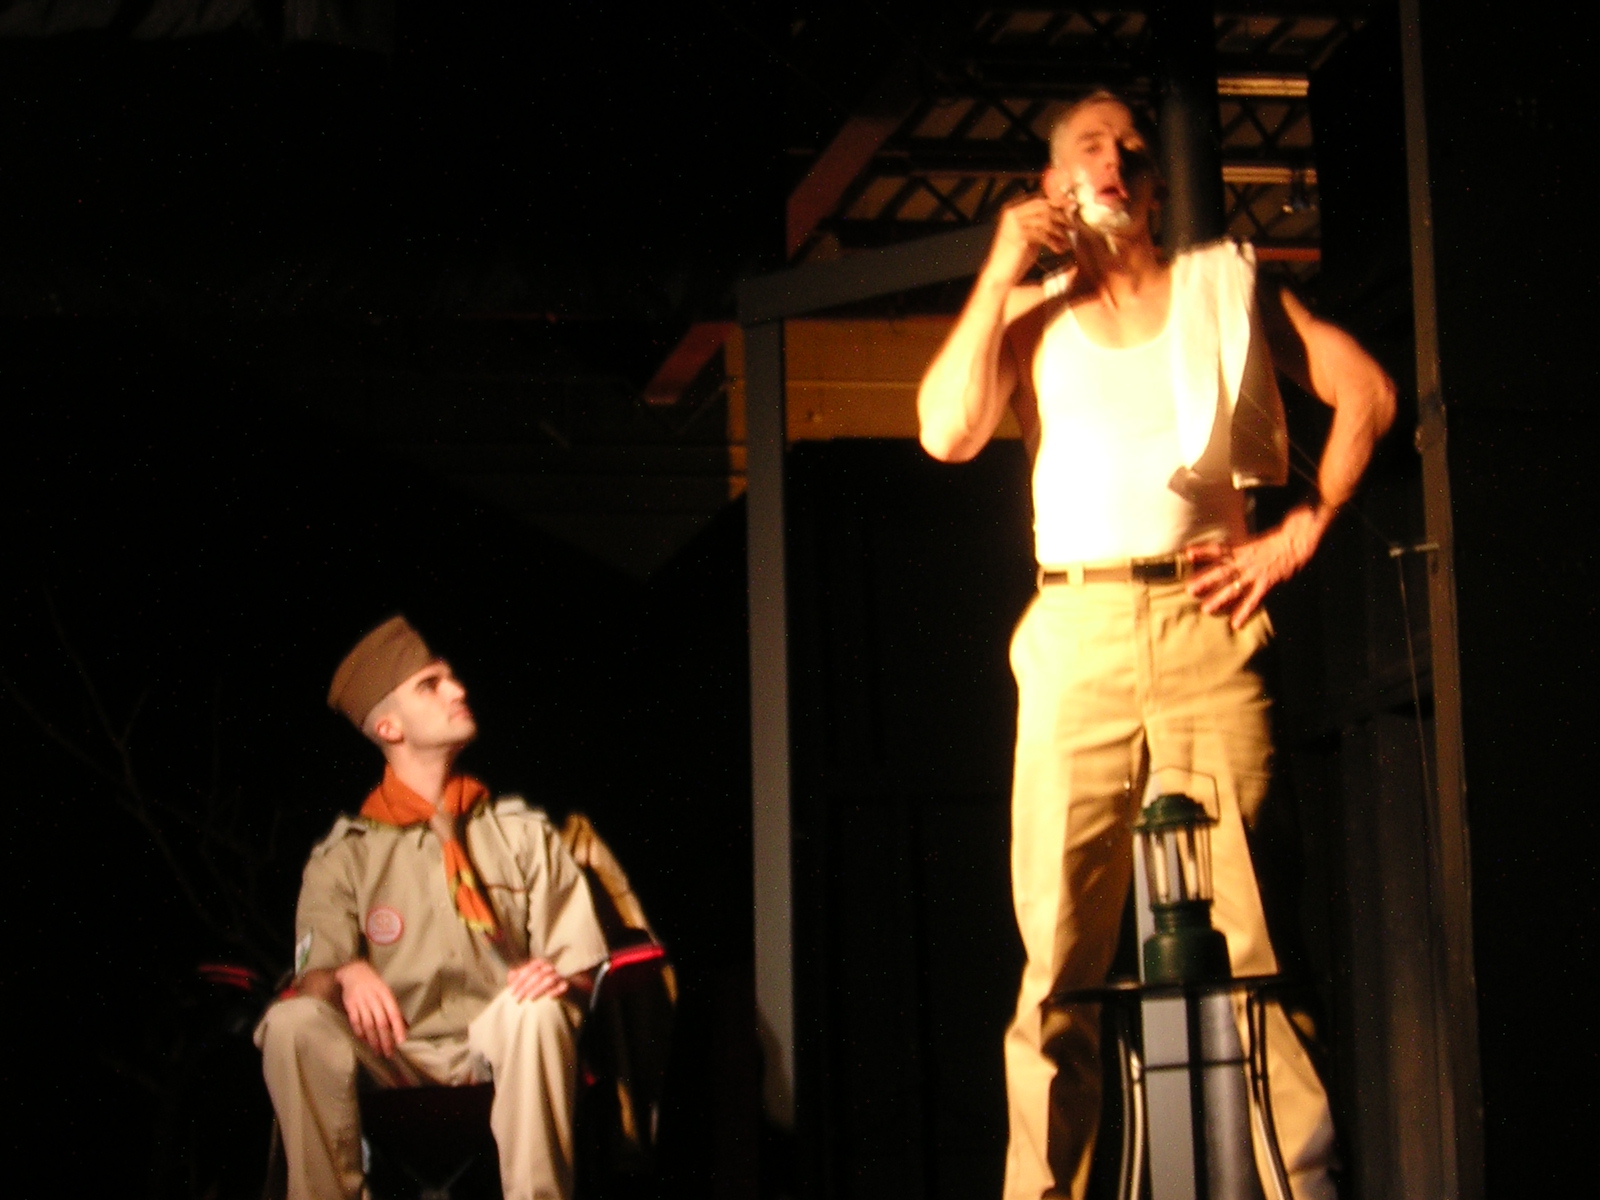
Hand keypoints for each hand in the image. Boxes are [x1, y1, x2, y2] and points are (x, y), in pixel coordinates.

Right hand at [333, 959, 407, 1056]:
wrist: (354, 971)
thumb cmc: (374, 985)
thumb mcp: (386, 993)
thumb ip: (394, 1010)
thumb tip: (405, 1026)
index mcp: (386, 994)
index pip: (394, 1013)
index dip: (398, 1028)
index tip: (401, 1041)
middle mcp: (374, 998)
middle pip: (381, 1022)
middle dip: (386, 1039)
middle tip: (389, 1053)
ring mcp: (361, 1002)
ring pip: (368, 1024)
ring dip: (373, 1040)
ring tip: (378, 1051)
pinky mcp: (350, 1005)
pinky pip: (356, 1022)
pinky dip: (360, 1032)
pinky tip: (365, 1040)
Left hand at [506, 958, 569, 1002]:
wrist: (562, 987)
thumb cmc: (541, 982)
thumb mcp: (529, 978)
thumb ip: (519, 976)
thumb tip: (510, 974)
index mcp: (540, 963)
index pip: (528, 970)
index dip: (518, 981)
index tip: (510, 992)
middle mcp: (549, 967)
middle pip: (537, 975)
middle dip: (525, 988)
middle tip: (517, 999)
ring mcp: (558, 975)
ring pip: (549, 980)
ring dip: (539, 989)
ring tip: (530, 998)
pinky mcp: (566, 985)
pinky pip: (563, 987)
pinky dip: (557, 991)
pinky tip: (549, 997)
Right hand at [986, 195, 1073, 283]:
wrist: (999, 276)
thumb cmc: (1016, 259)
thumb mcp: (1031, 237)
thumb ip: (1043, 225)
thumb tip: (1065, 214)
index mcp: (1014, 211)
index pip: (1040, 200)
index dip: (1058, 201)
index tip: (1073, 207)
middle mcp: (1012, 213)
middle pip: (1044, 206)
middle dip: (1061, 215)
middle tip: (1073, 226)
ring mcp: (1014, 223)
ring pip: (1045, 219)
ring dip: (1060, 231)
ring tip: (1068, 242)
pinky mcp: (1018, 235)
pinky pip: (1042, 234)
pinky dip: (1054, 242)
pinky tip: (1059, 250)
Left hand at [1186, 506, 1328, 628]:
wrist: (1297, 541)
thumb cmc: (1278, 540)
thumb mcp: (1256, 541)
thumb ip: (1242, 549)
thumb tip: (1228, 553)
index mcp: (1242, 549)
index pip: (1219, 549)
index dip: (1203, 550)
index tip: (1186, 553)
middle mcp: (1245, 561)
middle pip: (1221, 571)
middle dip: (1205, 581)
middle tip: (1189, 590)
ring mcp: (1255, 573)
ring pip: (1234, 588)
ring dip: (1219, 599)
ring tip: (1206, 609)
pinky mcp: (1267, 583)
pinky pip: (1253, 601)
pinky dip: (1244, 612)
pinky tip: (1235, 624)